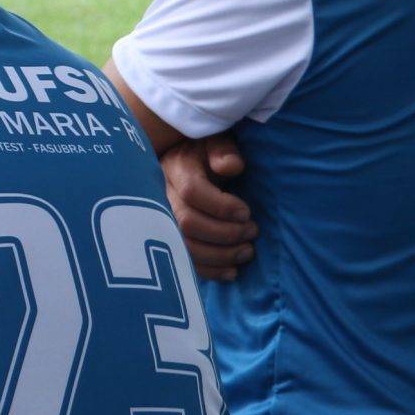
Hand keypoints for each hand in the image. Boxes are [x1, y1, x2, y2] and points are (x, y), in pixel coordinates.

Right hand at [161, 134, 255, 281]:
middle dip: (225, 233)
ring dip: (221, 255)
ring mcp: (161, 220)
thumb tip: (231, 167)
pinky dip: (210, 272)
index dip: (222, 206)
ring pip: (184, 247)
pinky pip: (183, 263)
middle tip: (252, 231)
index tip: (246, 212)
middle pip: (187, 223)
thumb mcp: (214, 142)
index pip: (192, 191)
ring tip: (247, 251)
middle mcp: (162, 196)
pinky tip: (232, 270)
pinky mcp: (168, 239)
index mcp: (175, 168)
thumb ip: (223, 151)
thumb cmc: (206, 153)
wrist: (183, 163)